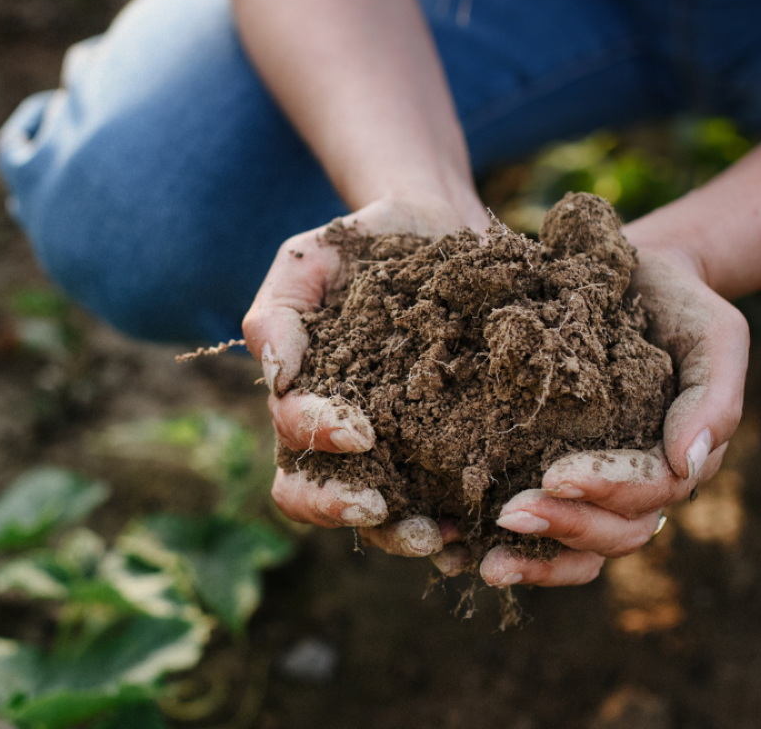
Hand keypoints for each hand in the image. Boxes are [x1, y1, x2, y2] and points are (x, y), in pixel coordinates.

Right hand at [243, 197, 485, 554]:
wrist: (440, 227)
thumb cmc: (364, 245)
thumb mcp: (311, 259)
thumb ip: (278, 312)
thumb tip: (275, 376)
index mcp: (304, 397)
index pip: (292, 439)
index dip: (317, 442)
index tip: (359, 433)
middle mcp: (345, 436)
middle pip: (319, 498)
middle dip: (344, 509)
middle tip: (381, 509)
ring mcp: (398, 449)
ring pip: (382, 515)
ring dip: (403, 532)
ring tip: (441, 534)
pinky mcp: (450, 448)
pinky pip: (447, 500)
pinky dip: (461, 525)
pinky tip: (485, 528)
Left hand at [475, 249, 748, 586]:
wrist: (633, 277)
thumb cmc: (679, 304)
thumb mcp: (715, 334)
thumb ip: (714, 397)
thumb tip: (689, 464)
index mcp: (678, 458)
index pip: (650, 492)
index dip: (606, 490)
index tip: (555, 475)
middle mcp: (639, 486)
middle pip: (613, 533)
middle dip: (563, 528)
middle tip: (509, 515)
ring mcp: (597, 489)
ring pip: (579, 549)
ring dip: (535, 560)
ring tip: (485, 562)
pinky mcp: (552, 476)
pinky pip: (540, 532)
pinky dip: (505, 549)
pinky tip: (456, 552)